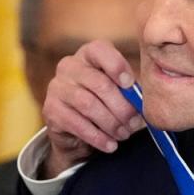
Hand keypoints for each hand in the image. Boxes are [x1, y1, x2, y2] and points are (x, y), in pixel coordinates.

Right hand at [41, 40, 143, 177]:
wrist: (76, 129)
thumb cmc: (105, 102)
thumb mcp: (119, 91)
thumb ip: (129, 90)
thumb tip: (143, 102)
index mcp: (89, 54)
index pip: (100, 50)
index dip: (117, 66)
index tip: (130, 84)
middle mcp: (69, 66)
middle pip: (99, 83)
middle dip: (122, 107)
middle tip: (134, 123)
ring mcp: (57, 87)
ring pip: (88, 105)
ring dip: (111, 123)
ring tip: (124, 134)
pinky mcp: (51, 110)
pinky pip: (77, 124)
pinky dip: (98, 137)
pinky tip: (110, 144)